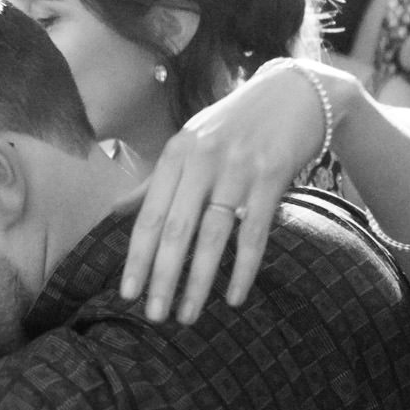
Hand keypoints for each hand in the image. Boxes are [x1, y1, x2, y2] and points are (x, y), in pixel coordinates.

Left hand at [123, 57, 331, 320]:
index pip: (149, 215)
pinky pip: (254, 233)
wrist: (296, 93)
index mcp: (176, 153)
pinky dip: (242, 269)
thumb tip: (114, 211)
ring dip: (198, 281)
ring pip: (212, 236)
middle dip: (162, 277)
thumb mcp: (191, 143)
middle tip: (154, 316)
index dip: (137, 257)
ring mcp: (237, 168)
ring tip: (187, 316)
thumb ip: (156, 180)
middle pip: (175, 229)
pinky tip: (234, 297)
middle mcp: (202, 160)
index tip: (127, 293)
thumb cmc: (236, 124)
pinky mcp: (272, 177)